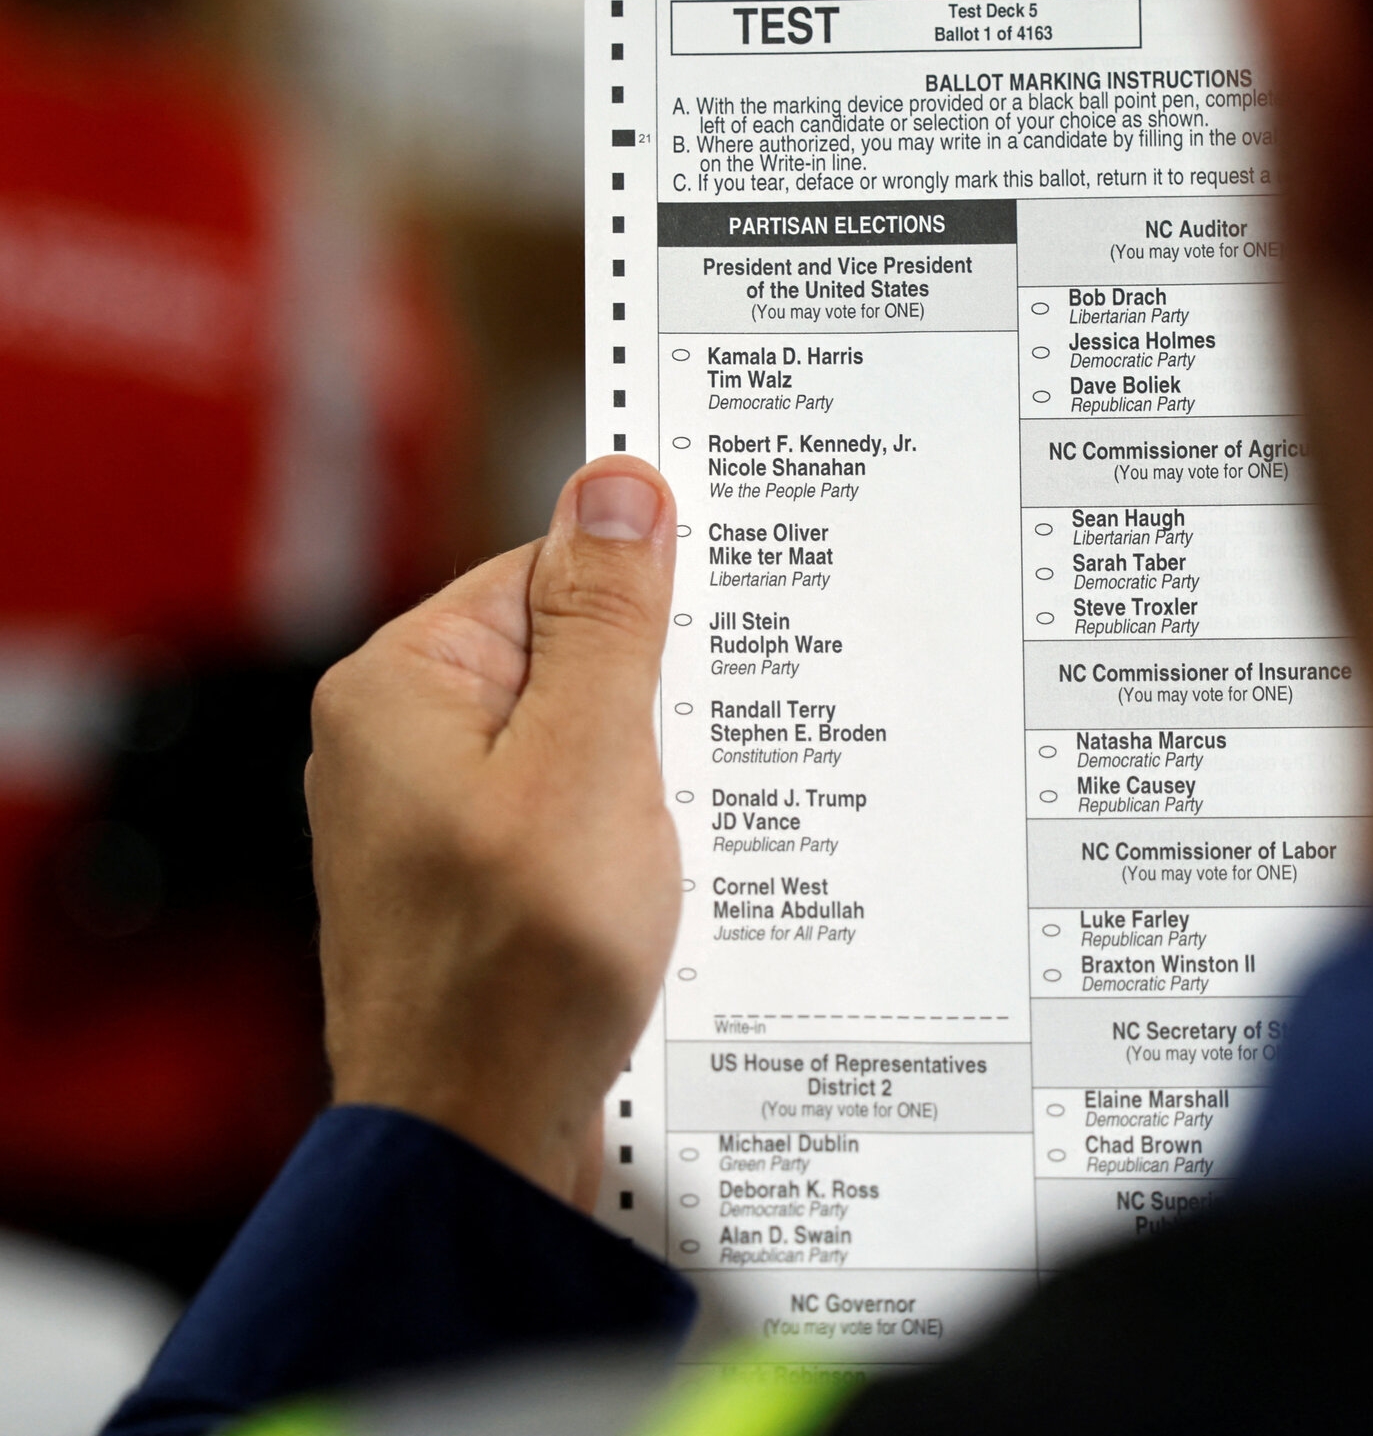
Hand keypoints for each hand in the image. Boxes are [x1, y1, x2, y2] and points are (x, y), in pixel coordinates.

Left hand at [304, 458, 679, 1206]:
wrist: (474, 1150)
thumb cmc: (516, 971)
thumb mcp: (587, 763)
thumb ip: (607, 618)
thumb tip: (620, 483)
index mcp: (402, 685)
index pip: (545, 573)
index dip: (642, 606)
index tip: (712, 638)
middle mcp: (398, 738)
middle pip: (561, 652)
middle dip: (645, 698)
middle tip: (697, 754)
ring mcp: (430, 813)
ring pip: (571, 734)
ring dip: (640, 769)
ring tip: (673, 828)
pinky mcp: (469, 875)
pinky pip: (560, 804)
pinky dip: (618, 824)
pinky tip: (652, 872)